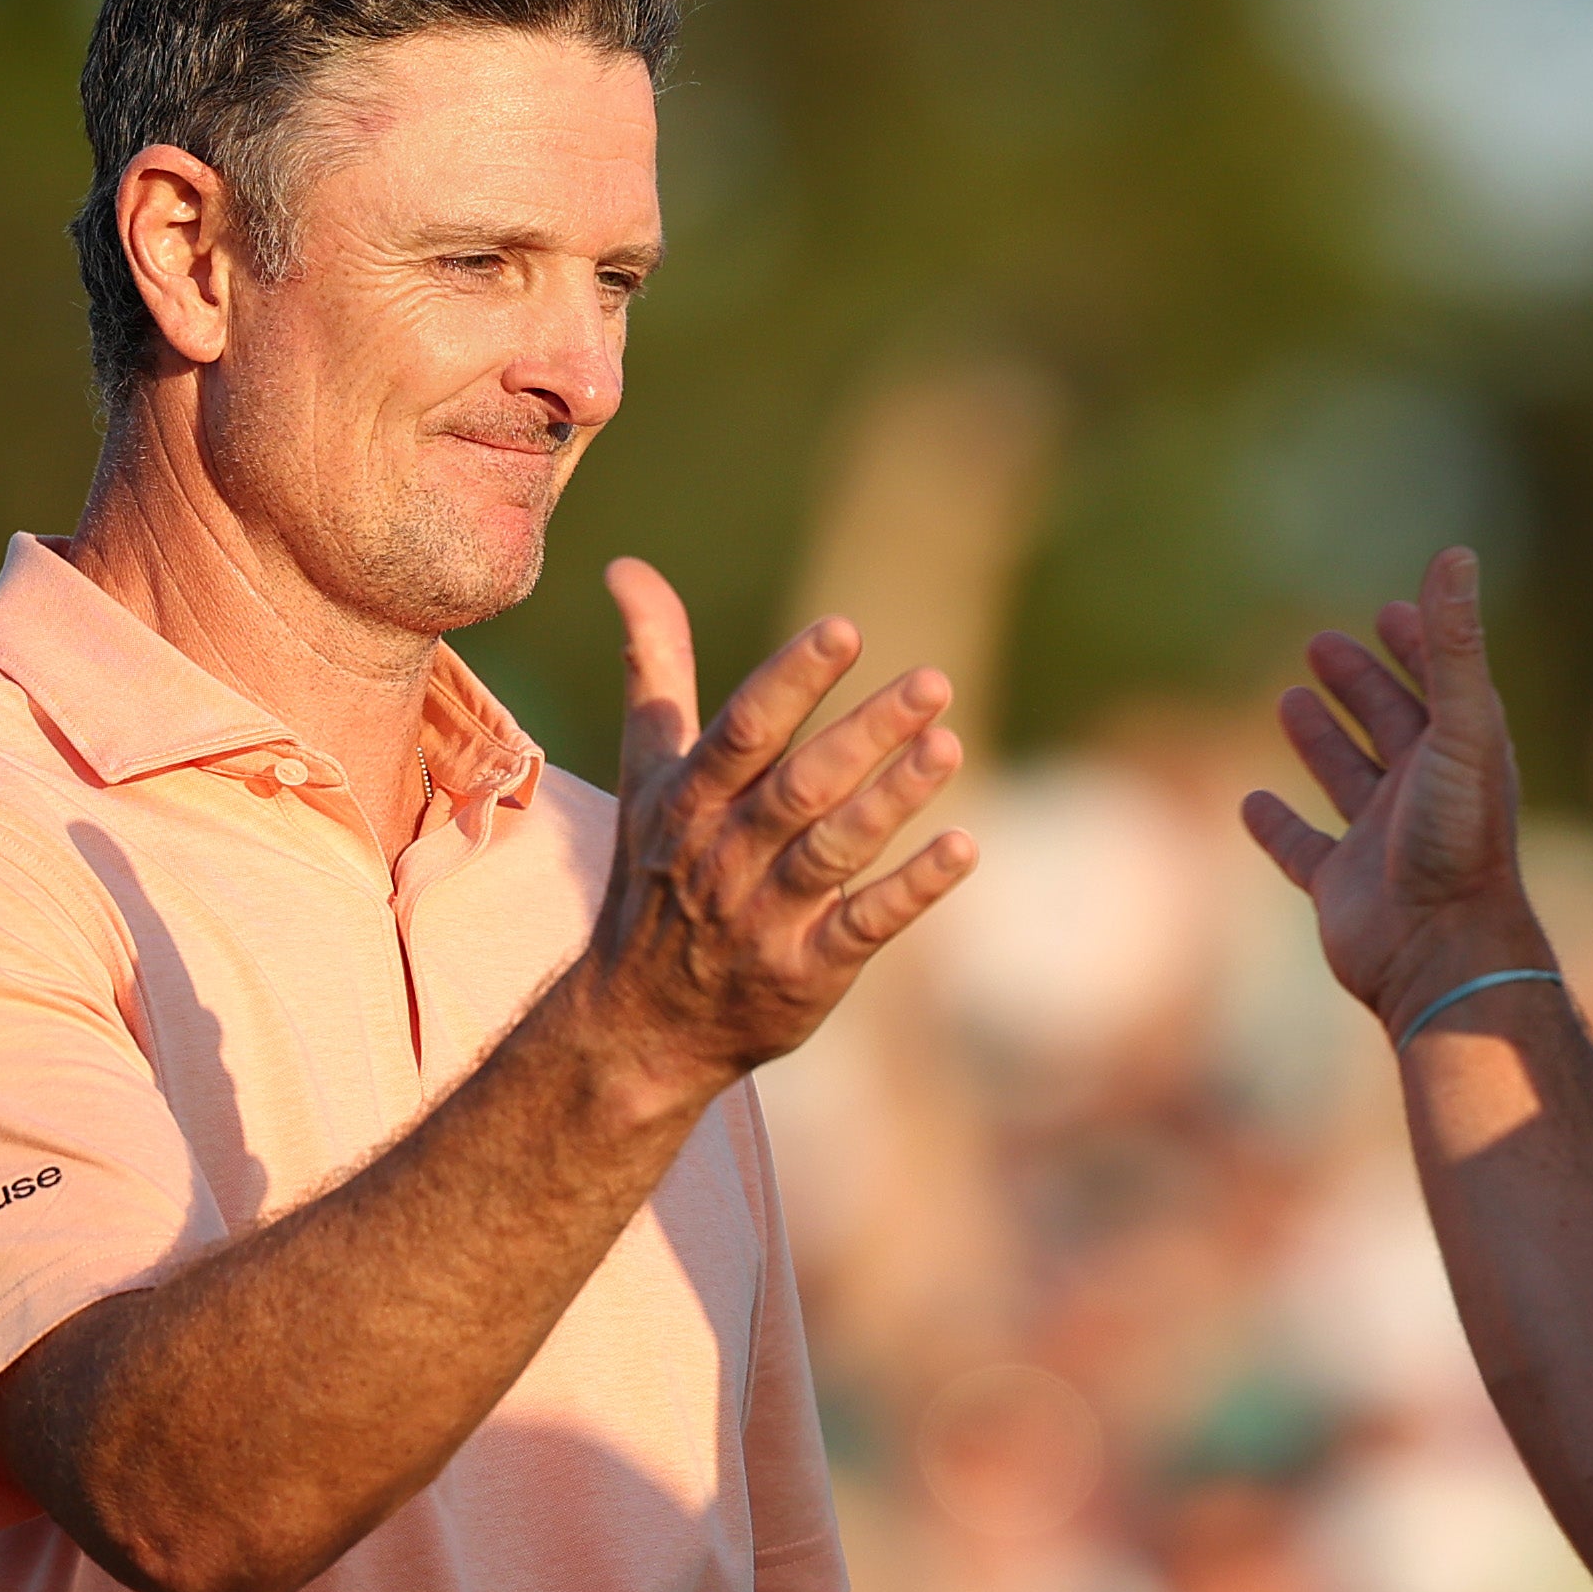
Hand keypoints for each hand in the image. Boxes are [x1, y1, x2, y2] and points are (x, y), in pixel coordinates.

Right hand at [559, 558, 977, 1111]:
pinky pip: (865, 926)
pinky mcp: (805, 973)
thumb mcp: (647, 771)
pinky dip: (912, 889)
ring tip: (950, 744)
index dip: (792, 680)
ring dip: (893, 799)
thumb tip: (628, 568)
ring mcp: (763, 918)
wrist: (637, 1022)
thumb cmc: (655, 873)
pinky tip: (964, 846)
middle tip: (933, 680)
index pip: (743, 731)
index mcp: (688, 800)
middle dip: (866, 734)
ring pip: (834, 851)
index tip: (843, 631)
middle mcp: (723, 855)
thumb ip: (656, 669)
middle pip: (800, 787)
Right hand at [1242, 547, 1550, 1034]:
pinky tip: (1250, 802)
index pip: (1441, 685)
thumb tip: (1456, 550)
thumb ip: (1454, 644)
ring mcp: (1380, 843)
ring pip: (1347, 779)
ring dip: (1322, 741)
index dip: (1419, 646)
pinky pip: (1302, 850)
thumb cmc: (1457, 841)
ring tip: (1289, 700)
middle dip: (1360, 684)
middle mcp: (1424, 796)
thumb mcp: (1459, 728)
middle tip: (1322, 644)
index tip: (1393, 611)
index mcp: (1461, 755)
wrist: (1440, 954)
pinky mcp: (1340, 888)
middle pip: (1390, 725)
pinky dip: (1277, 826)